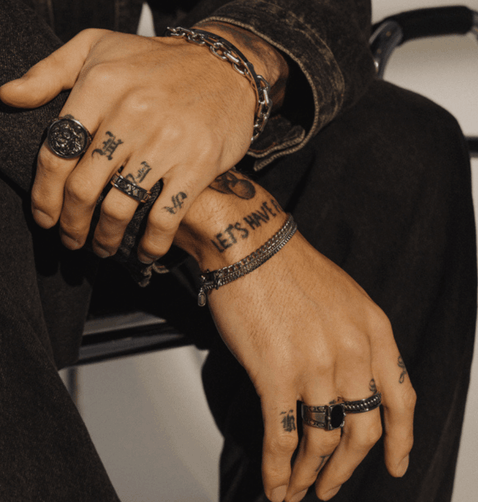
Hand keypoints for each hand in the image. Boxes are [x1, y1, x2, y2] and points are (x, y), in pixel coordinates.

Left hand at [0, 25, 284, 261]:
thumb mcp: (98, 47)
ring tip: (102, 247)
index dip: (44, 193)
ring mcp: (166, 143)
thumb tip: (8, 97)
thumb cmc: (158, 62)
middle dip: (72, 223)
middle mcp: (132, 115)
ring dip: (106, 238)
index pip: (56, 152)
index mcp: (101, 86)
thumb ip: (49, 72)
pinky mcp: (198, 165)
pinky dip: (151, 242)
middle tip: (71, 238)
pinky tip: (144, 251)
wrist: (229, 68)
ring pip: (120, 207)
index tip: (44, 216)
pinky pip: (165, 216)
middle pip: (83, 187)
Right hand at [175, 175, 414, 501]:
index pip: (402, 400)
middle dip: (347, 469)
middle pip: (363, 431)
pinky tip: (276, 482)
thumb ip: (361, 345)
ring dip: (310, 474)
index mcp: (377, 334)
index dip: (401, 441)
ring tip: (298, 490)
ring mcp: (317, 366)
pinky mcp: (276, 374)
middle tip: (331, 487)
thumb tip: (357, 389)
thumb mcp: (350, 303)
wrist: (251, 246)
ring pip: (322, 440)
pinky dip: (279, 468)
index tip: (396, 466)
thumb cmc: (294, 271)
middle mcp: (355, 353)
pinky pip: (283, 435)